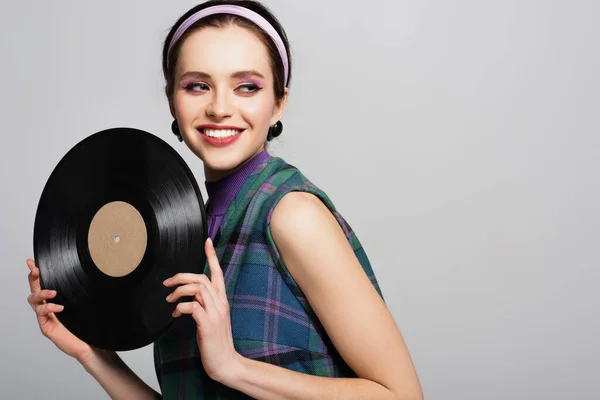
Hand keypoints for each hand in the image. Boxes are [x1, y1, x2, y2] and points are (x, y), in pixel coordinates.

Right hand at [26, 259, 94, 362]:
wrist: (90, 345)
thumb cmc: (89, 324)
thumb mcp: (86, 302)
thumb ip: (82, 290)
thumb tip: (91, 270)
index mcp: (57, 299)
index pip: (44, 283)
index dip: (36, 273)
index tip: (32, 261)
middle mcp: (49, 307)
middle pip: (34, 289)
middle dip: (33, 278)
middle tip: (36, 270)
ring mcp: (46, 317)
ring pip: (34, 301)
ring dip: (42, 293)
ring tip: (54, 292)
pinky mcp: (47, 327)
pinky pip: (41, 314)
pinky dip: (49, 308)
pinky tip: (59, 307)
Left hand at [164, 238, 241, 383]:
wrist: (226, 363)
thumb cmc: (216, 342)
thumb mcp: (212, 319)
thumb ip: (204, 306)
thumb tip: (188, 298)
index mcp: (222, 301)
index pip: (218, 273)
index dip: (212, 256)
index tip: (207, 242)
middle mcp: (220, 304)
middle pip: (202, 278)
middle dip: (182, 276)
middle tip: (168, 283)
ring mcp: (215, 314)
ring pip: (197, 289)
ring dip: (179, 291)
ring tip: (170, 299)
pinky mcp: (207, 325)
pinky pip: (192, 307)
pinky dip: (180, 307)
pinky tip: (175, 314)